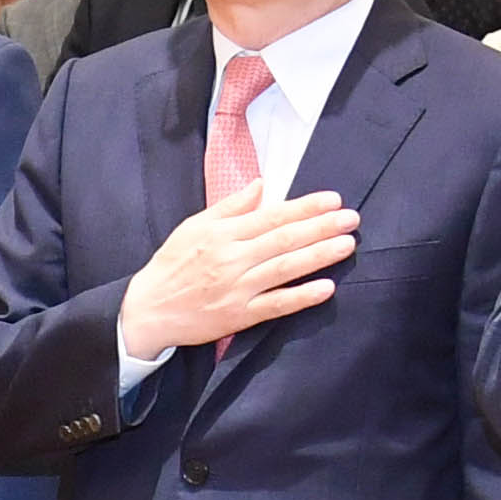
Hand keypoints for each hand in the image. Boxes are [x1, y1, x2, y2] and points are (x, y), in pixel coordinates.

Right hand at [117, 188, 359, 362]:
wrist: (149, 310)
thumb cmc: (171, 265)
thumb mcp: (194, 226)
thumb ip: (229, 206)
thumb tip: (260, 185)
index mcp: (223, 234)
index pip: (272, 216)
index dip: (305, 207)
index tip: (333, 200)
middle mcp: (233, 259)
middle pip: (284, 240)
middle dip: (321, 227)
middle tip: (351, 219)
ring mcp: (238, 288)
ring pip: (285, 268)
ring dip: (319, 256)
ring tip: (347, 245)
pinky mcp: (240, 315)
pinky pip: (275, 305)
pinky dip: (301, 296)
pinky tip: (325, 288)